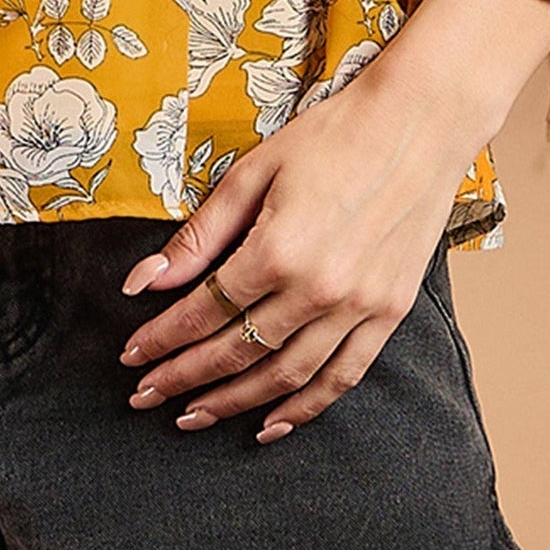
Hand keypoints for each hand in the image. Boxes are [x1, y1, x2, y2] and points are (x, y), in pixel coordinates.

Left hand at [112, 0, 549, 441]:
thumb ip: (199, 235)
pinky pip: (342, 378)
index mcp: (277, 249)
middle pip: (237, 352)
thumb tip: (143, 282)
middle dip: (184, 378)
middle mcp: (318, 289)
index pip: (204, 310)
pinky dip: (304, 409)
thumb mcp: (253, 171)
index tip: (132, 357)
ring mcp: (358, 307)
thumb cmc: (331, 136)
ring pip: (285, 377)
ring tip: (193, 417)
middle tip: (145, 396)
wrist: (418, 125)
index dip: (162, 339)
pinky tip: (270, 424)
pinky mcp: (389, 314)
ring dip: (234, 403)